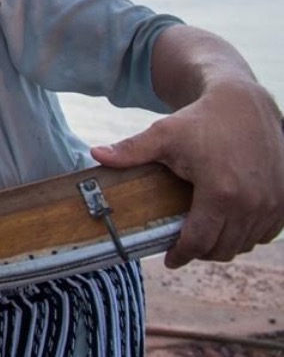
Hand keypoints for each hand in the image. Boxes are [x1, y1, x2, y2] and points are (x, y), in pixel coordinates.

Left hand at [92, 76, 283, 268]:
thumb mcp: (163, 135)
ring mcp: (273, 204)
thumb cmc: (201, 120)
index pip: (199, 242)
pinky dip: (245, 235)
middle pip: (222, 248)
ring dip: (223, 245)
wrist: (244, 103)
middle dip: (199, 251)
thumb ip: (130, 151)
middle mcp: (252, 204)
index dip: (181, 254)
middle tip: (183, 245)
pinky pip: (264, 233)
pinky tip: (228, 225)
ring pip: (244, 244)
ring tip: (203, 235)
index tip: (169, 259)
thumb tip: (96, 155)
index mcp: (220, 193)